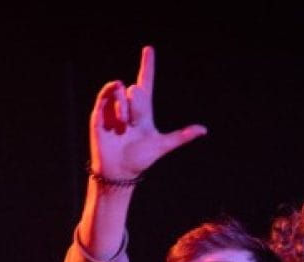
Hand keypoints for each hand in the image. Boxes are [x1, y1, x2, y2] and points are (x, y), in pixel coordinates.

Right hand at [90, 46, 206, 182]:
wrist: (120, 170)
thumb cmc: (141, 159)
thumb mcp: (163, 145)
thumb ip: (181, 136)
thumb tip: (203, 129)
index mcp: (144, 109)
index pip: (146, 81)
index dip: (147, 64)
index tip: (149, 49)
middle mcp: (129, 105)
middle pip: (136, 90)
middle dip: (137, 107)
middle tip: (133, 125)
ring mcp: (113, 108)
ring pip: (121, 91)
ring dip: (124, 110)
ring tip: (123, 128)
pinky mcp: (100, 113)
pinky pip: (105, 95)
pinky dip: (111, 96)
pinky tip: (114, 110)